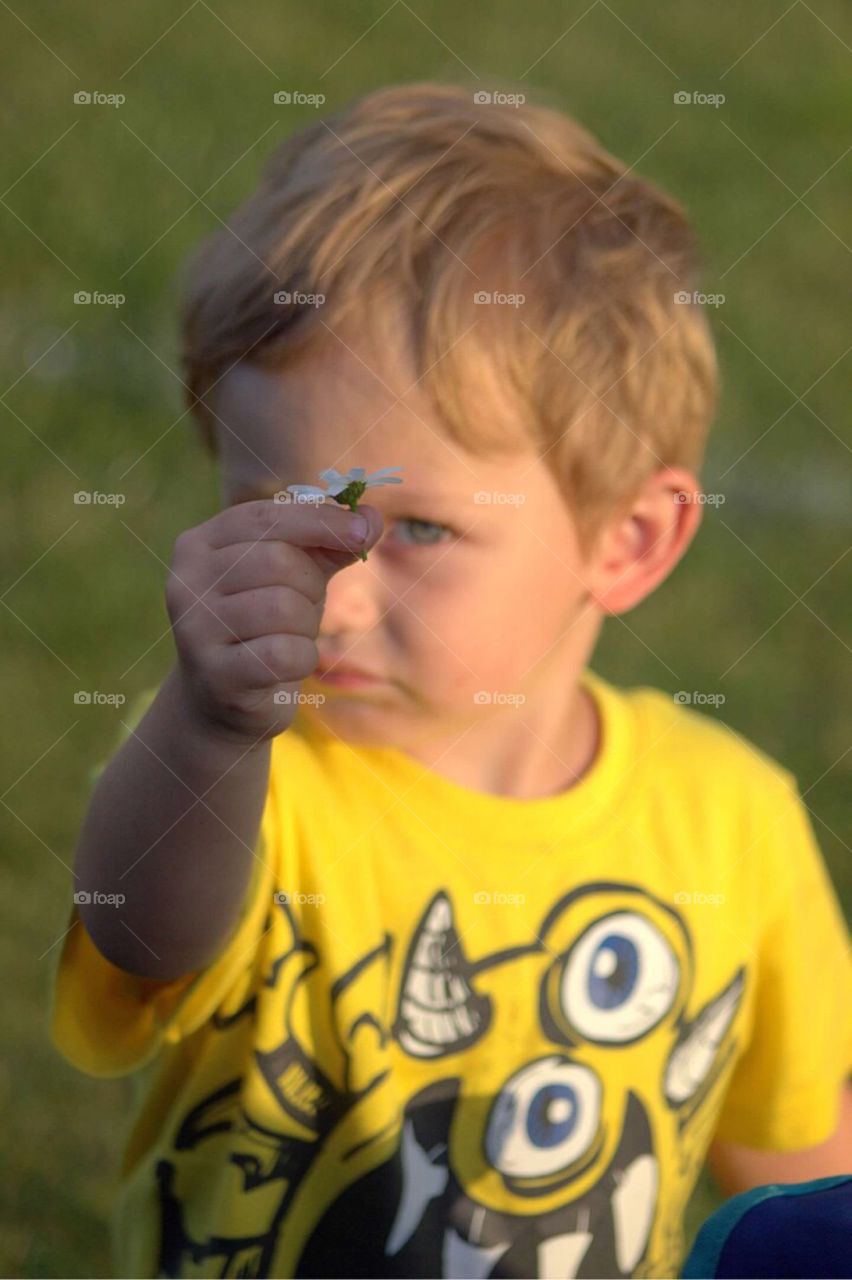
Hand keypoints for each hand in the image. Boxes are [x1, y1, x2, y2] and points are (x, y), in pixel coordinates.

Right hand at [165, 497, 382, 743]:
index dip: (320, 521)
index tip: (363, 531)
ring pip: (284, 607)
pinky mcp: (215, 674)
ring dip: (305, 625)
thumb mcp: (296, 576)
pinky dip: (301, 659)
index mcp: (200, 544)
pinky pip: (283, 653)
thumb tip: (371, 517)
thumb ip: (330, 545)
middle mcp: (186, 581)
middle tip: (301, 608)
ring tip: (288, 637)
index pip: (266, 517)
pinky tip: (285, 665)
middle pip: (279, 561)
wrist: (225, 698)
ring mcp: (194, 629)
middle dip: (309, 585)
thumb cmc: (264, 625)